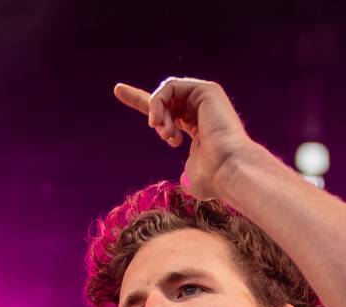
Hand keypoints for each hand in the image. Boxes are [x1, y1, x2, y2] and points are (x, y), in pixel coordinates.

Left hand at [114, 77, 254, 200]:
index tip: (118, 91)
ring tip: (165, 132)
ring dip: (158, 112)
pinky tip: (163, 122)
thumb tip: (187, 181)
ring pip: (166, 94)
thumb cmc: (212, 179)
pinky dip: (159, 103)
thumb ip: (187, 172)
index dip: (140, 102)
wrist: (228, 170)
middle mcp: (203, 110)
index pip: (168, 112)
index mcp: (198, 129)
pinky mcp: (207, 90)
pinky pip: (170, 87)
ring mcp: (206, 98)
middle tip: (162, 134)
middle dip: (154, 116)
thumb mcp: (192, 178)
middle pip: (164, 98)